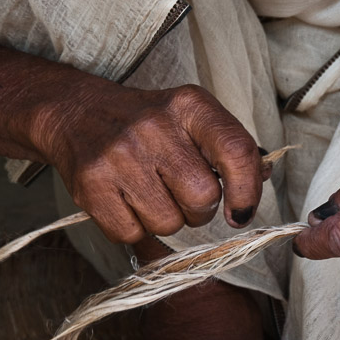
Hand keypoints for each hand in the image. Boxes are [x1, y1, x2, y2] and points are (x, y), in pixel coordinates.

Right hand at [34, 78, 266, 242]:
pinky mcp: (91, 185)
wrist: (77, 113)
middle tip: (182, 194)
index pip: (236, 151)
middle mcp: (155, 127)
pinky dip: (135, 228)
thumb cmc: (149, 123)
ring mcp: (119, 156)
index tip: (241, 212)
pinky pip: (132, 233)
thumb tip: (262, 178)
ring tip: (152, 193)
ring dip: (167, 219)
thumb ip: (230, 147)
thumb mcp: (193, 117)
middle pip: (203, 199)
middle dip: (200, 209)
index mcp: (190, 105)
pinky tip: (128, 202)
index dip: (247, 191)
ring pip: (169, 223)